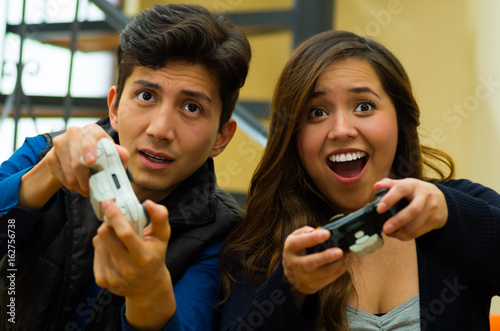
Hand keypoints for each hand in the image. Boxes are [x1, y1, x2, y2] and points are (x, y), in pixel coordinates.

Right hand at [44, 124, 128, 196]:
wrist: (76, 155)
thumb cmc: (100, 154)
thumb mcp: (111, 153)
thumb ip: (120, 154)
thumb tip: (122, 155)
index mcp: (92, 130)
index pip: (89, 138)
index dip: (89, 150)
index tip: (91, 161)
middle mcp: (74, 133)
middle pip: (78, 161)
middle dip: (85, 179)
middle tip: (90, 189)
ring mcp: (60, 144)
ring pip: (69, 171)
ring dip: (78, 184)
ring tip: (86, 189)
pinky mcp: (51, 156)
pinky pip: (60, 176)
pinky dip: (70, 185)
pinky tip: (77, 185)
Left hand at [93, 199, 174, 328]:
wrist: (148, 287)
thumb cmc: (155, 255)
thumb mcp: (163, 236)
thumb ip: (160, 217)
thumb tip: (148, 202)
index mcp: (143, 256)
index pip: (125, 234)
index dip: (115, 216)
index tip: (108, 202)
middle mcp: (127, 268)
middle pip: (105, 236)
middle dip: (108, 223)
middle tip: (115, 222)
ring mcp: (112, 276)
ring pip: (98, 242)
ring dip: (105, 235)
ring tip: (117, 239)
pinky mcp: (102, 280)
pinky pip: (95, 252)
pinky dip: (102, 247)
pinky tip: (113, 251)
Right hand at [282, 226, 347, 300]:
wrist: (292, 275)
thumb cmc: (297, 251)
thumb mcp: (295, 238)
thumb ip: (304, 232)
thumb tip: (314, 230)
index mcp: (290, 248)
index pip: (299, 243)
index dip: (313, 238)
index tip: (327, 233)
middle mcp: (295, 263)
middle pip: (310, 262)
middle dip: (326, 257)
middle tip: (339, 251)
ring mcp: (304, 276)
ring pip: (324, 272)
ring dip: (338, 263)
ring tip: (345, 254)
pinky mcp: (313, 284)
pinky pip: (330, 278)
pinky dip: (340, 270)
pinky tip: (343, 263)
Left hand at [375, 178, 447, 240]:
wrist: (440, 199)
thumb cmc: (415, 191)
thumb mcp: (404, 184)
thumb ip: (389, 184)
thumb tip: (376, 187)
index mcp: (413, 185)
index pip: (401, 189)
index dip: (390, 199)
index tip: (379, 209)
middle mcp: (425, 195)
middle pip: (413, 210)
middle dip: (398, 221)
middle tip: (385, 229)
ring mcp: (432, 208)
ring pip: (416, 224)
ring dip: (401, 231)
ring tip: (389, 232)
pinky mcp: (435, 220)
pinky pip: (419, 232)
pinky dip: (406, 235)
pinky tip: (398, 234)